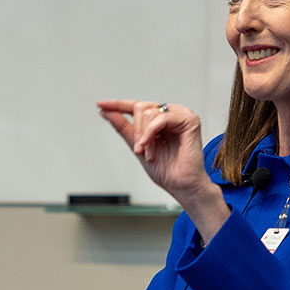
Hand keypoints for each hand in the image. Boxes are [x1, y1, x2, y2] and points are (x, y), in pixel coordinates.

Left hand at [96, 99, 230, 240]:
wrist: (181, 185)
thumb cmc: (165, 169)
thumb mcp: (137, 145)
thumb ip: (123, 127)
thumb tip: (105, 111)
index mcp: (159, 119)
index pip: (136, 106)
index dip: (118, 105)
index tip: (100, 104)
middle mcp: (170, 114)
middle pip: (140, 107)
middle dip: (136, 131)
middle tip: (140, 150)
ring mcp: (181, 115)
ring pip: (149, 112)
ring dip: (144, 137)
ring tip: (149, 154)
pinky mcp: (189, 120)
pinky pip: (161, 118)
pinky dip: (151, 133)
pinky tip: (148, 147)